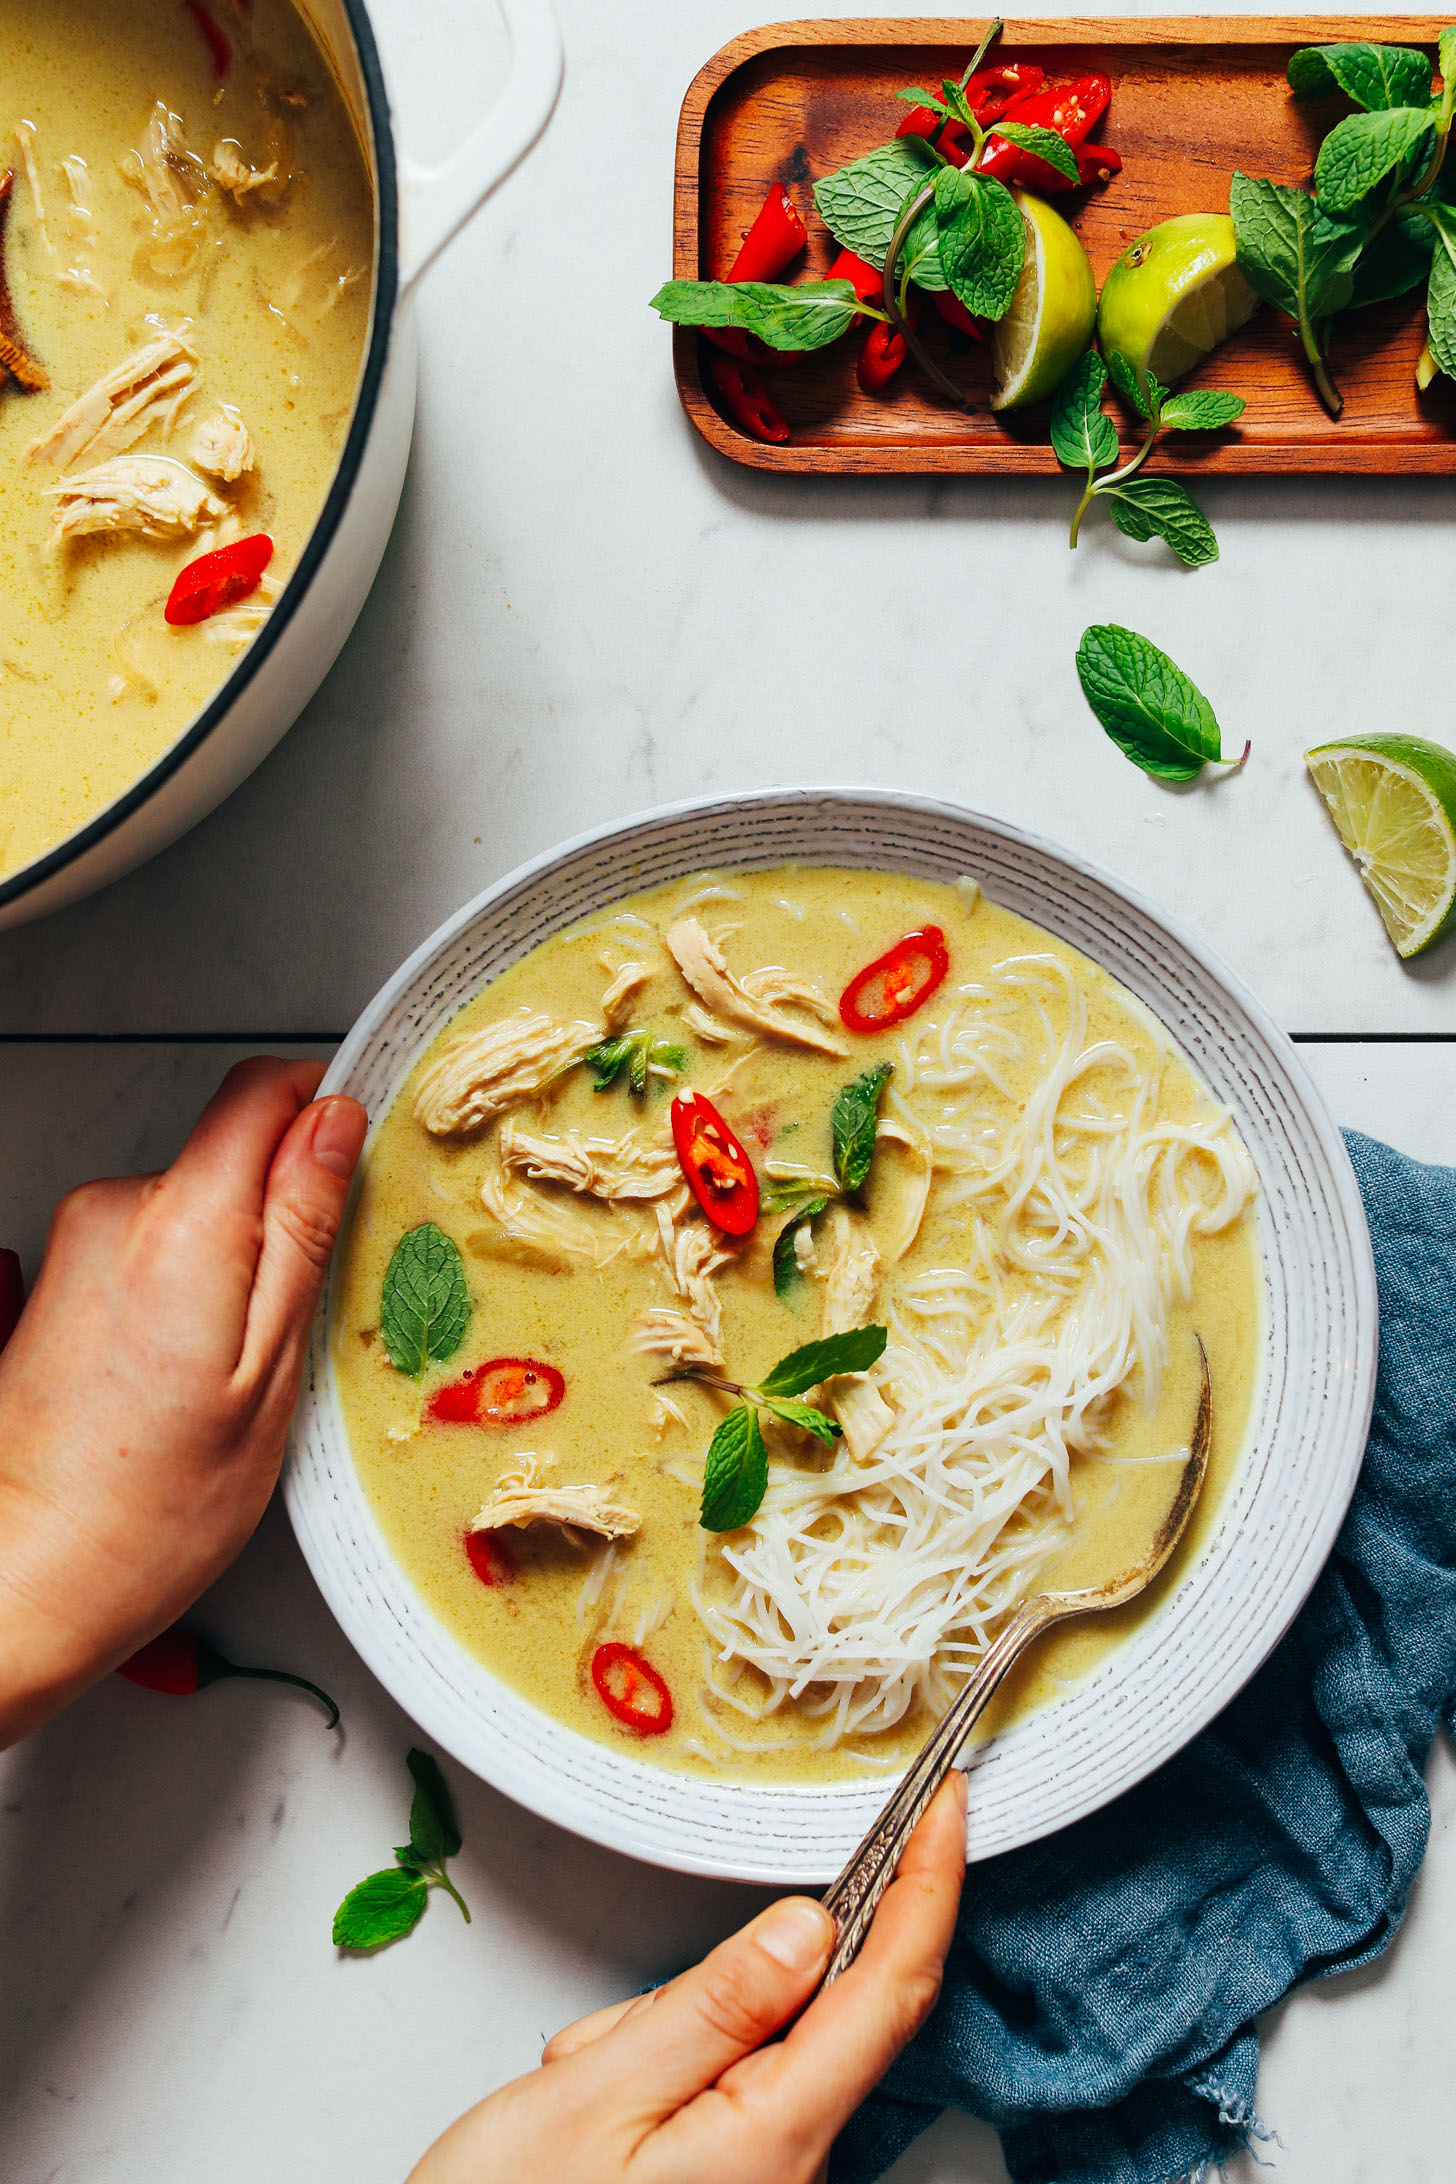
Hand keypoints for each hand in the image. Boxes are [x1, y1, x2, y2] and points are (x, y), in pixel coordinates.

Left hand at [0, 1058, 366, 1745]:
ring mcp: (79, 1241)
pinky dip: (194, 1286)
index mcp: (181, 1224)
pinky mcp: (62, 1276)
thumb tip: (335, 1124)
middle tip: (313, 1307)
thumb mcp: (271, 1370)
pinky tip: (198, 1371)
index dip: (326, 1106)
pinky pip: (157, 1243)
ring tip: (247, 1360)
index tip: (364, 1152)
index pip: (263, 1090)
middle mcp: (115, 1211)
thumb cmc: (150, 1508)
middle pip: (233, 1149)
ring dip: (238, 1254)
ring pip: (199, 1202)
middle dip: (288, 1204)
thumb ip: (303, 1228)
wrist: (22, 1576)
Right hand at [408, 1773, 966, 2183]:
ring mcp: (769, 2177)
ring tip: (582, 2092)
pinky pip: (723, 2076)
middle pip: (813, 2005)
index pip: (890, 1989)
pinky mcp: (737, 2177)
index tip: (947, 1799)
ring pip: (753, 2036)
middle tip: (620, 2033)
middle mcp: (796, 2167)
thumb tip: (810, 1925)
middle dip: (718, 1981)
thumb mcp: (590, 2100)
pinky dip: (660, 2063)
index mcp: (778, 2140)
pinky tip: (594, 2109)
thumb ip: (712, 2005)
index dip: (931, 1883)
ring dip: (668, 2032)